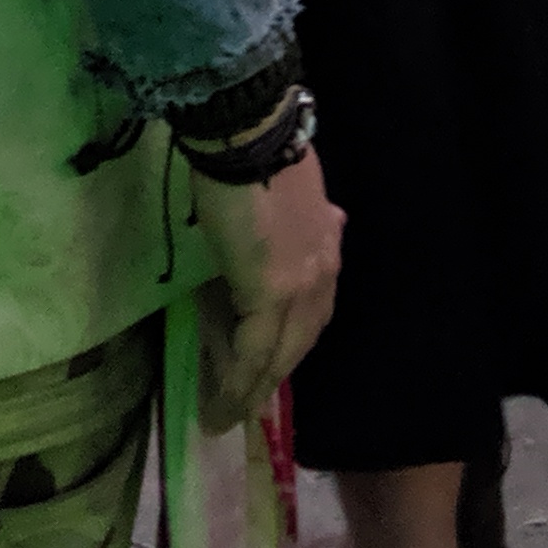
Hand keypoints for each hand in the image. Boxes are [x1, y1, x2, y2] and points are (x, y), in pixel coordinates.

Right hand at [193, 146, 341, 431]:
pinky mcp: (270, 294)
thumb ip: (292, 226)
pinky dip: (237, 383)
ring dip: (251, 390)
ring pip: (277, 355)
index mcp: (326, 248)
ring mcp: (300, 286)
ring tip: (227, 415)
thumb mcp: (284, 195)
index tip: (265, 371)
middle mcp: (322, 273)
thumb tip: (286, 243)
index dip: (287, 347)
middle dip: (268, 381)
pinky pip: (253, 352)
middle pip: (297, 344)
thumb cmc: (254, 152)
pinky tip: (221, 403)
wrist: (248, 132)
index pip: (310, 314)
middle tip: (241, 409)